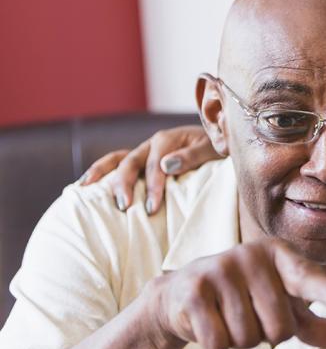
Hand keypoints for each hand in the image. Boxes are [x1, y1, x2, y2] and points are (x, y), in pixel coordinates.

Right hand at [80, 125, 218, 214]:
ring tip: (85, 189)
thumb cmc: (215, 148)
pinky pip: (117, 163)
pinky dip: (101, 170)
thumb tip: (164, 165)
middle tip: (124, 207)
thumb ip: (190, 156)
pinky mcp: (141, 160)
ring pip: (118, 159)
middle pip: (131, 162)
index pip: (156, 165)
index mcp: (168, 140)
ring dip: (102, 173)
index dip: (153, 186)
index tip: (152, 208)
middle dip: (125, 184)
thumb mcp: (210, 150)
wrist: (217, 140)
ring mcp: (144, 151)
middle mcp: (152, 143)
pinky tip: (84, 184)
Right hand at [144, 237, 325, 348]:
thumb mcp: (283, 304)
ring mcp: (221, 269)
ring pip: (249, 338)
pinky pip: (219, 343)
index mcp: (281, 255)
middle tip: (251, 314)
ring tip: (230, 316)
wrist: (184, 293)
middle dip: (268, 334)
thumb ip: (317, 322)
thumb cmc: (246, 298)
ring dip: (241, 340)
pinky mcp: (193, 290)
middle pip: (279, 327)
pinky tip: (210, 320)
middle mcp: (252, 255)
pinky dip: (217, 343)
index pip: (308, 278)